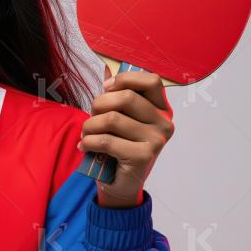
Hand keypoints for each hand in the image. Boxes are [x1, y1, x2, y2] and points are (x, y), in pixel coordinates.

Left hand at [78, 69, 174, 207]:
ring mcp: (157, 140)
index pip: (151, 80)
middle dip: (99, 105)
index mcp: (162, 109)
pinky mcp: (144, 156)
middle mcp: (165, 123)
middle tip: (91, 118)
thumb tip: (107, 67)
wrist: (120, 184)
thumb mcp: (119, 118)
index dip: (125, 79)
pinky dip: (89, 142)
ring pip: (112, 118)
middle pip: (126, 98)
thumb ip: (117, 94)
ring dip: (90, 126)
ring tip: (86, 135)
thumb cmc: (118, 146)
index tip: (106, 88)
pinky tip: (85, 147)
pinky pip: (107, 140)